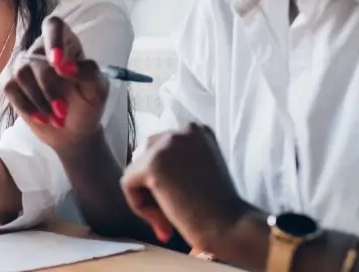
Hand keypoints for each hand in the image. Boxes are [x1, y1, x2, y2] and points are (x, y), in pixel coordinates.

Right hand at [3, 16, 109, 151]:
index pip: (53, 25)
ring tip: (55, 116)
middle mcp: (43, 51)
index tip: (57, 63)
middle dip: (49, 88)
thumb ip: (88, 72)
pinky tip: (41, 117)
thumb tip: (65, 66)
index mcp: (66, 44)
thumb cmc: (88, 105)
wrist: (74, 132)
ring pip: (21, 73)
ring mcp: (26, 67)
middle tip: (62, 110)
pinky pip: (11, 88)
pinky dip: (27, 106)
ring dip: (39, 99)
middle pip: (36, 58)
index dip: (53, 39)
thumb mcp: (98, 89)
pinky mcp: (14, 85)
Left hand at [119, 123, 255, 252]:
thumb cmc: (217, 209)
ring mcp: (168, 144)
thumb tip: (138, 165)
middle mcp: (183, 129)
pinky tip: (163, 221)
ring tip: (168, 220)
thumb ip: (175, 162)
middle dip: (152, 188)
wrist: (230, 228)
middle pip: (144, 156)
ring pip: (134, 171)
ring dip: (147, 199)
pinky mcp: (152, 163)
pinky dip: (139, 207)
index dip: (164, 179)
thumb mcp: (198, 171)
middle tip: (172, 215)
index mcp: (197, 130)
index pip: (159, 149)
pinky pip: (127, 184)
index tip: (182, 201)